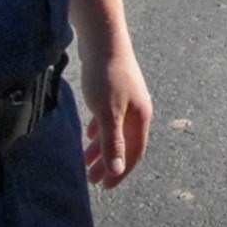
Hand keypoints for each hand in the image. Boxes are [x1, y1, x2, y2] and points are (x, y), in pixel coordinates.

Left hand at [79, 43, 151, 188]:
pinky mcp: (115, 90)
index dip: (120, 172)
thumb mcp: (108, 114)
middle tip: (92, 180)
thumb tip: (118, 170)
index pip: (134, 153)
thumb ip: (113, 143)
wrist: (103, 39)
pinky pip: (109, 117)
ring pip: (115, 131)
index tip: (105, 187)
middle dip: (109, 163)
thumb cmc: (106, 76)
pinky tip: (89, 133)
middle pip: (124, 144)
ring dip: (102, 148)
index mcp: (141, 118)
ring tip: (85, 161)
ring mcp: (127, 99)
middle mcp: (138, 110)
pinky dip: (100, 129)